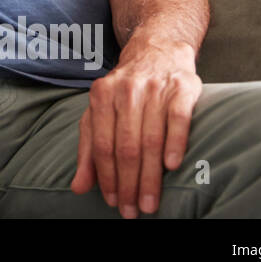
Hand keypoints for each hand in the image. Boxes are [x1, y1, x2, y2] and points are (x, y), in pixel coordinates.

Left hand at [70, 33, 201, 217]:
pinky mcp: (182, 87)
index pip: (102, 145)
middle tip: (134, 210)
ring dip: (152, 176)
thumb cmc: (126, 91)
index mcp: (101, 96)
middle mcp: (126, 90)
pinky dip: (175, 143)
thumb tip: (78, 188)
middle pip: (126, 146)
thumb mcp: (100, 113)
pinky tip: (173, 166)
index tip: (114, 202)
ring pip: (150, 138)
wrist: (158, 51)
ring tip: (151, 202)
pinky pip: (178, 118)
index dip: (107, 177)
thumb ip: (89, 149)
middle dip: (129, 183)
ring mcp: (155, 88)